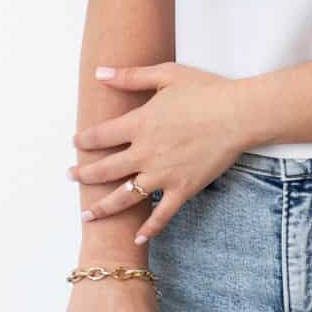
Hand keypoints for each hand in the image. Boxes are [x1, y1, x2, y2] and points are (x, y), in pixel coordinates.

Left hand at [67, 61, 250, 242]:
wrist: (239, 115)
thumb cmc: (207, 91)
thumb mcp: (167, 74)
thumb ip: (131, 76)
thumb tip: (99, 73)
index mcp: (139, 124)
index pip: (100, 136)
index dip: (84, 140)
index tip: (76, 143)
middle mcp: (145, 153)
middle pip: (105, 169)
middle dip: (84, 174)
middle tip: (71, 177)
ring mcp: (163, 174)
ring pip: (125, 197)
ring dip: (103, 207)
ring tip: (87, 214)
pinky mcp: (183, 189)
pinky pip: (162, 214)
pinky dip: (150, 228)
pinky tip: (138, 238)